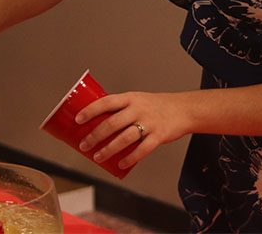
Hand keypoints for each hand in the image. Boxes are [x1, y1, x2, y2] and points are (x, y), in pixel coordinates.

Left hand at [74, 91, 189, 170]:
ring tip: (97, 156)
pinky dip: (130, 158)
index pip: (106, 102)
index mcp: (130, 98)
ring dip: (108, 149)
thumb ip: (121, 109)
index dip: (90, 110)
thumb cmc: (156, 106)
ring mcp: (149, 123)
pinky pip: (142, 149)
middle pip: (112, 123)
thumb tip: (97, 121)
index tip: (78, 120)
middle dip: (95, 136)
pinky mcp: (159, 136)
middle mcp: (138, 109)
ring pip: (125, 138)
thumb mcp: (137, 99)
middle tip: (84, 145)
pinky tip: (121, 164)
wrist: (183, 109)